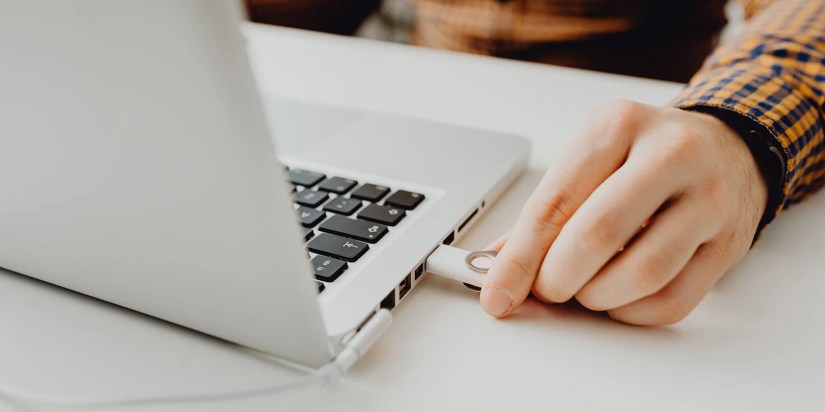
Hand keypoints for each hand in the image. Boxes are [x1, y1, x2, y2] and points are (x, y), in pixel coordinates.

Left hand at [482, 100, 768, 324]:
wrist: (727, 148)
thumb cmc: (644, 156)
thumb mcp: (590, 160)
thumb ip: (543, 213)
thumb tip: (495, 268)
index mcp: (617, 126)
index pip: (555, 202)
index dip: (519, 258)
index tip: (497, 293)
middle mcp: (670, 154)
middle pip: (597, 235)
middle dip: (557, 279)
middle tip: (547, 289)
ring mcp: (708, 198)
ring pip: (642, 274)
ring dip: (596, 297)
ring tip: (584, 289)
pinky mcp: (729, 243)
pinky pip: (673, 301)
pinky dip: (632, 312)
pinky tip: (619, 298)